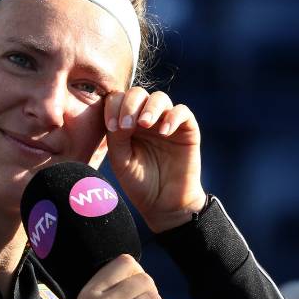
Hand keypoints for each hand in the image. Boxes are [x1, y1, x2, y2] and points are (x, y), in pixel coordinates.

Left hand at [104, 88, 207, 232]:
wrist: (164, 204)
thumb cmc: (140, 183)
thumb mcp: (121, 161)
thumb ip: (117, 137)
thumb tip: (120, 117)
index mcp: (127, 123)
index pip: (118, 100)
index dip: (113, 107)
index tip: (111, 127)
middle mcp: (147, 119)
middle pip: (138, 93)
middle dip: (130, 104)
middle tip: (126, 125)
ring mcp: (167, 122)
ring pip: (160, 98)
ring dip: (150, 107)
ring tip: (145, 123)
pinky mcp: (187, 130)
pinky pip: (182, 112)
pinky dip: (172, 117)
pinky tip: (164, 132)